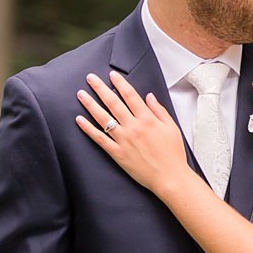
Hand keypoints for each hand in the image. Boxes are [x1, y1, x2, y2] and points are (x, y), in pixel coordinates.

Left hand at [77, 72, 187, 196]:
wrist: (170, 177)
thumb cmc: (173, 154)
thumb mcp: (172, 128)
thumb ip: (159, 110)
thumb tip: (148, 96)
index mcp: (148, 119)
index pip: (130, 96)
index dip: (120, 84)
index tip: (112, 75)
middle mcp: (133, 127)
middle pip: (113, 103)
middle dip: (100, 88)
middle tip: (90, 78)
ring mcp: (123, 140)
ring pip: (103, 118)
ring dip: (90, 104)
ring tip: (81, 94)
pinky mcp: (117, 153)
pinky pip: (99, 138)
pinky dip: (88, 129)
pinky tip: (79, 120)